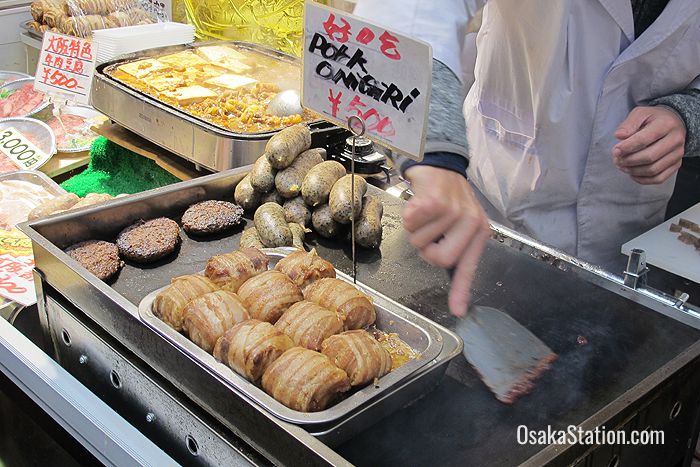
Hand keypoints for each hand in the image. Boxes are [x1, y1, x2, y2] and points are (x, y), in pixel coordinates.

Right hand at [402, 165, 489, 316]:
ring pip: (421, 241)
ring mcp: (456, 212)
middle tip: (427, 233)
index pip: (467, 267)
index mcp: (479, 232)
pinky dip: (408, 214)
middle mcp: (472, 223)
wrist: (439, 162)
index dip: (460, 290)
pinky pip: (412, 223)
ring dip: (415, 228)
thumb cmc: (444, 196)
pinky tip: (417, 202)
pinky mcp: (438, 202)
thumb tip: (452, 284)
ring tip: (424, 212)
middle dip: (425, 249)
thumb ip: (453, 247)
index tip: (458, 312)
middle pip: (439, 259)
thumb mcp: (457, 221)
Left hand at [613, 106, 685, 184]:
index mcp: (666, 124)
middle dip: (628, 161)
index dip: (627, 147)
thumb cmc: (653, 119)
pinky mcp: (676, 165)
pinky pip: (658, 178)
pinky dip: (642, 179)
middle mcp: (676, 140)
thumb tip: (619, 136)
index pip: (644, 139)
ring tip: (621, 165)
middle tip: (616, 159)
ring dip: (633, 171)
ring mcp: (677, 154)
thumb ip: (628, 124)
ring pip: (653, 170)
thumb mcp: (640, 114)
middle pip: (649, 157)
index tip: (615, 151)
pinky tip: (632, 173)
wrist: (673, 123)